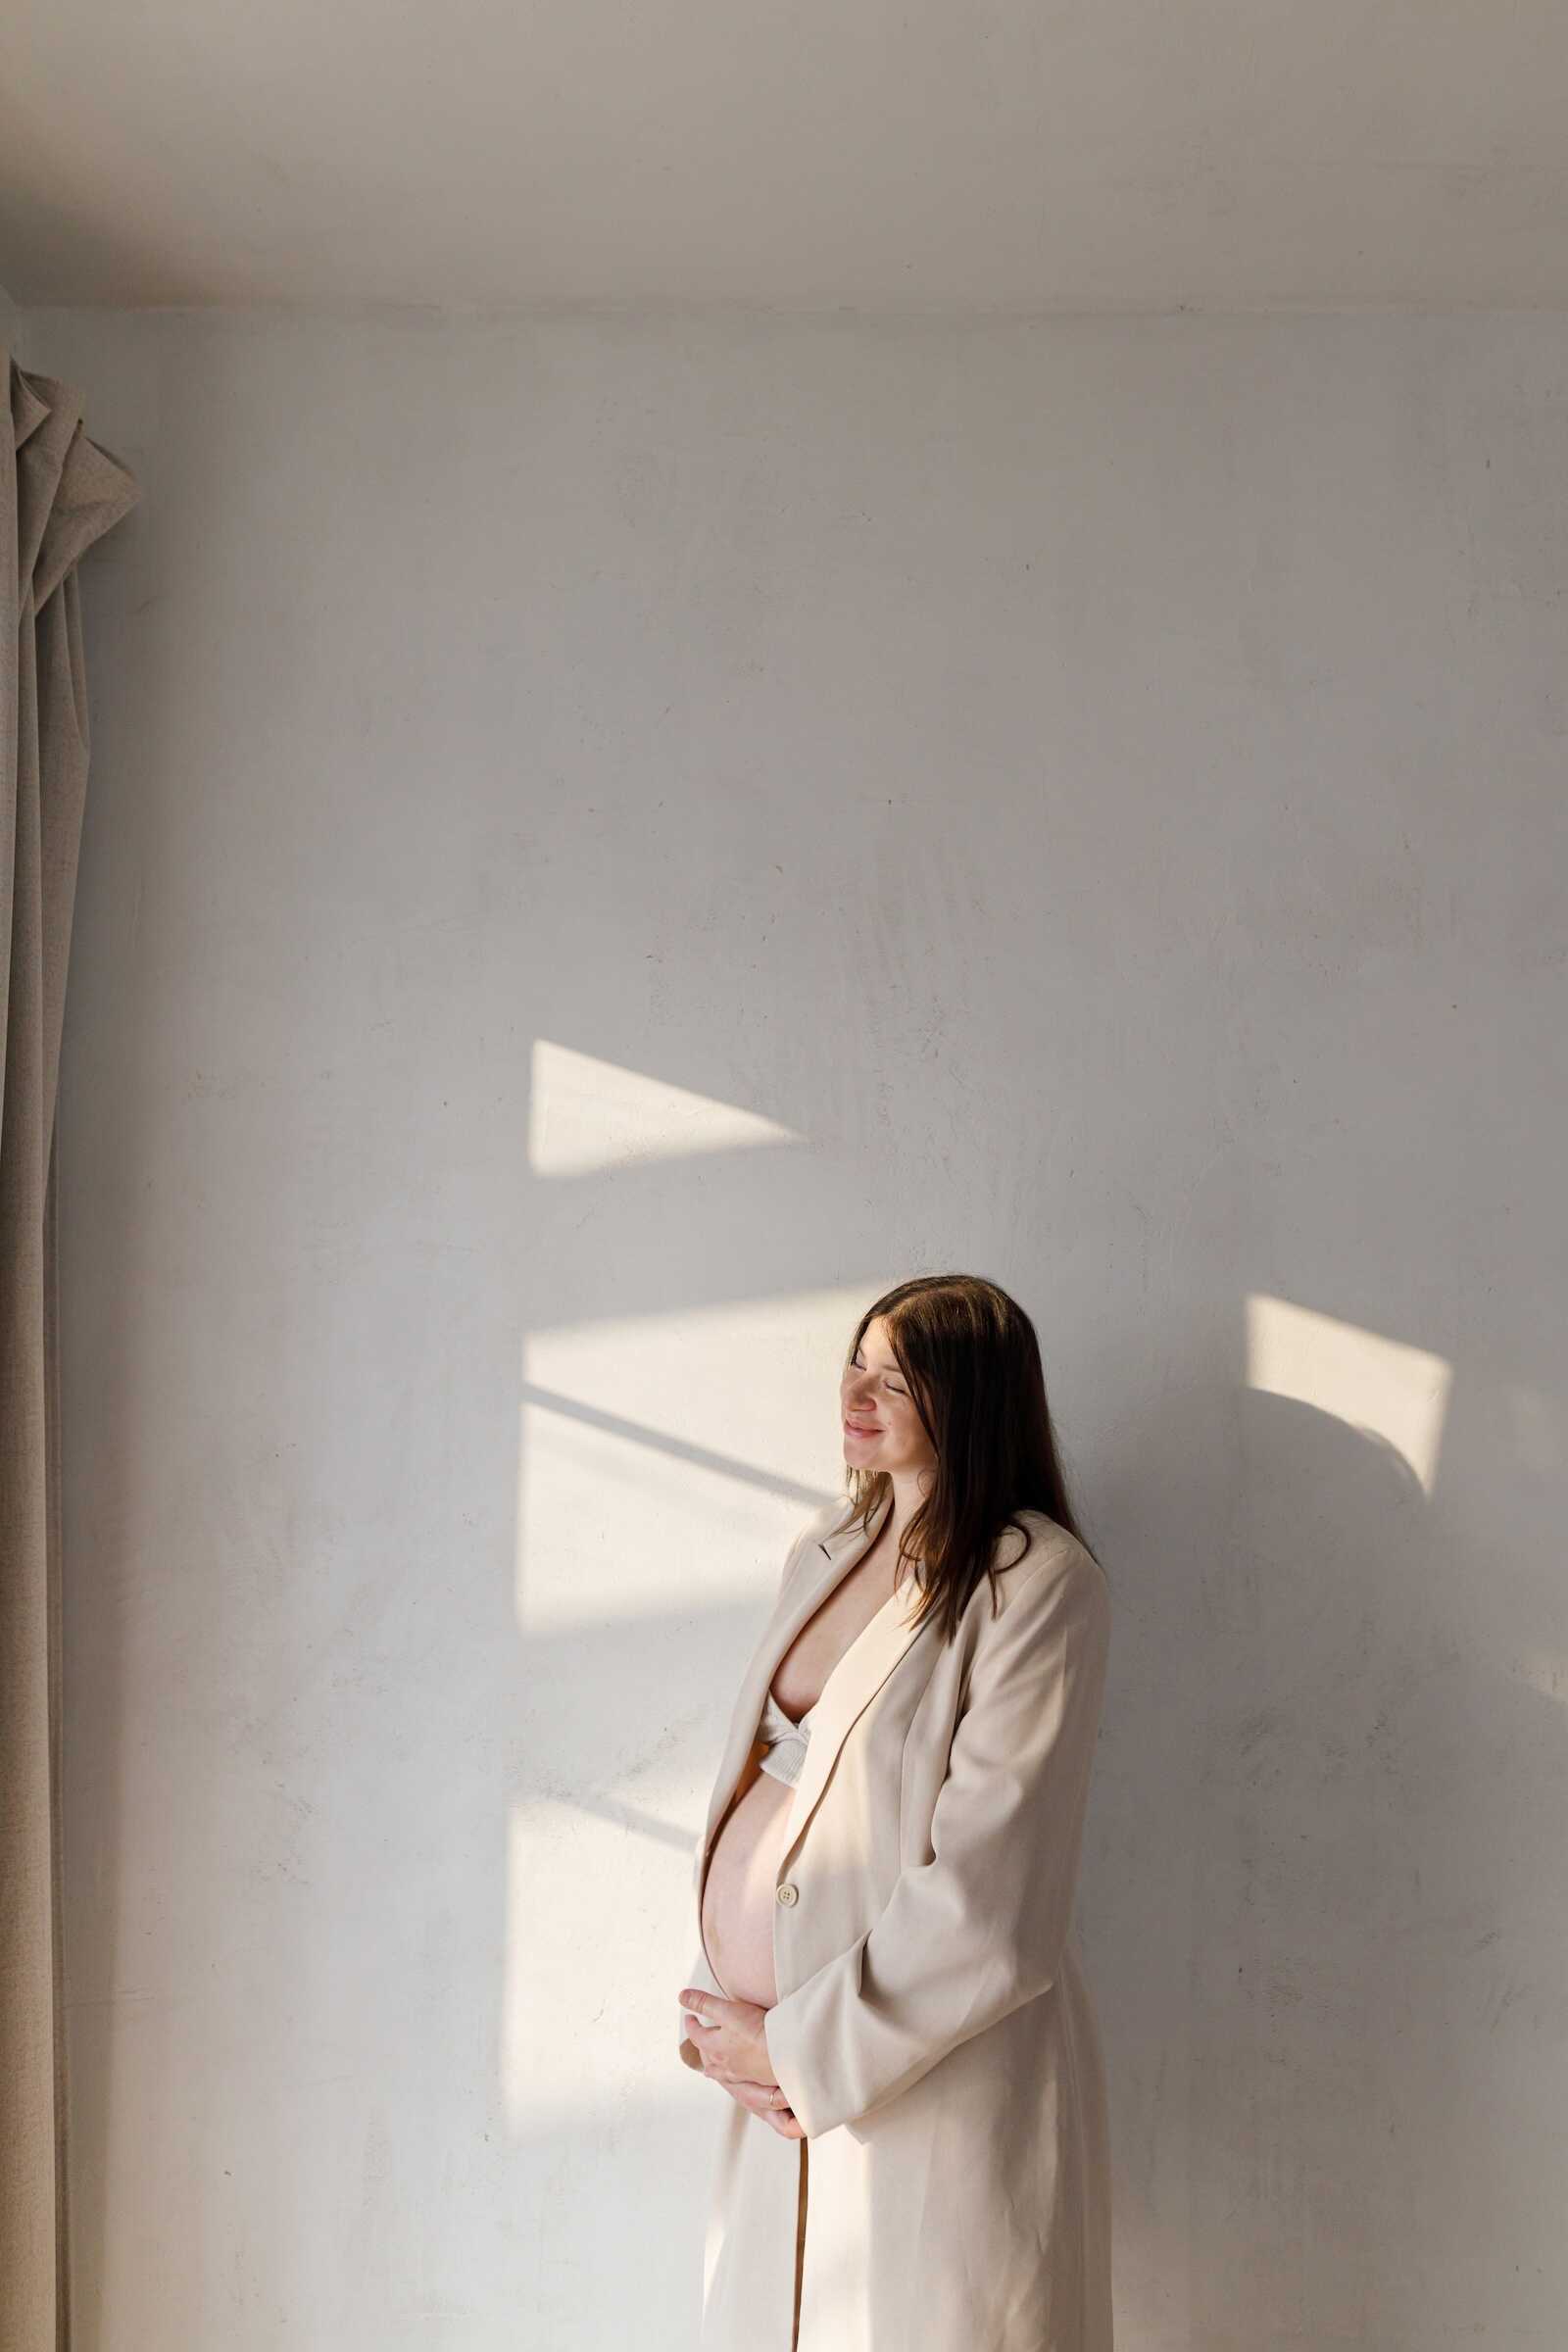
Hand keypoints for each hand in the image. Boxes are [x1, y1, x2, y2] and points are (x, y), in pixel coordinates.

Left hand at [678, 1986, 803, 2138]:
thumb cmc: (755, 2032)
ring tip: (709, 2067)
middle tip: (698, 2037)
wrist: (783, 2053)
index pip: (696, 2034)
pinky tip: (733, 2077)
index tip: (689, 2017)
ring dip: (712, 2065)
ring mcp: (738, 2072)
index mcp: (714, 2045)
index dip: (691, 2024)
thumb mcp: (727, 2010)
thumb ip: (704, 2003)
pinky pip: (735, 2078)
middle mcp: (723, 2062)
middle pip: (706, 2054)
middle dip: (700, 2044)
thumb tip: (682, 1996)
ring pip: (719, 2070)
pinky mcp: (754, 2077)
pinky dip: (729, 2076)